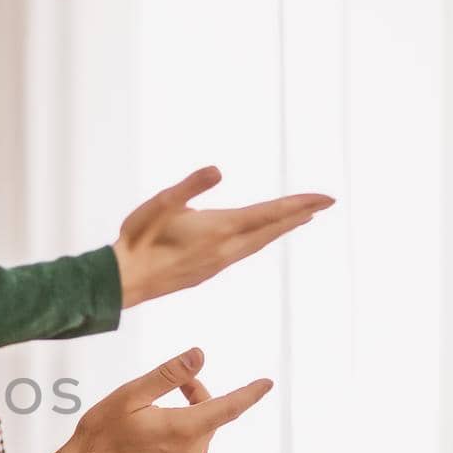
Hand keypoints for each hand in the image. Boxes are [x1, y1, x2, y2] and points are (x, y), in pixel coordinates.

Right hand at [51, 347, 269, 452]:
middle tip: (165, 396)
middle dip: (194, 405)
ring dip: (180, 433)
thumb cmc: (100, 437)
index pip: (229, 407)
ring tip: (144, 432)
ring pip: (194, 447)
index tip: (267, 383)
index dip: (250, 393)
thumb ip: (169, 375)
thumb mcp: (130, 396)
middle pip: (206, 423)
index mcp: (185, 429)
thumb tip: (200, 355)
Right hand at [112, 166, 331, 308]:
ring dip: (281, 229)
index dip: (300, 204)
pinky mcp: (207, 271)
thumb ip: (190, 186)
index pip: (270, 213)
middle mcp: (225, 249)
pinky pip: (244, 252)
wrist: (123, 282)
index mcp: (219, 228)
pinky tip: (257, 240)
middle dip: (299, 215)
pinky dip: (261, 240)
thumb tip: (218, 170)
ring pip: (259, 243)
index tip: (328, 198)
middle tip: (325, 204)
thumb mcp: (160, 203)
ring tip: (300, 219)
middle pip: (271, 230)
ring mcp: (217, 263)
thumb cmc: (138, 239)